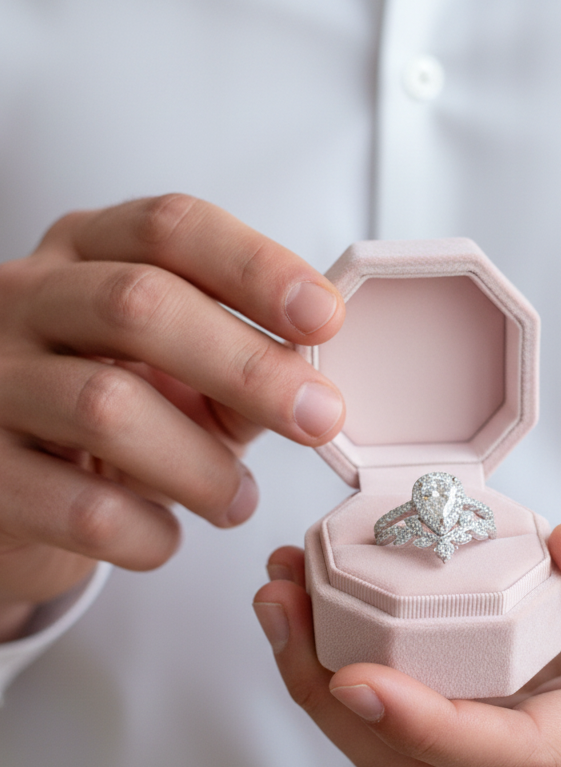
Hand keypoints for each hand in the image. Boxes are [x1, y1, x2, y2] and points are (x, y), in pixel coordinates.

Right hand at [0, 194, 344, 639]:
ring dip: (201, 466)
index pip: (170, 229)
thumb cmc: (115, 409)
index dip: (255, 268)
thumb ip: (240, 363)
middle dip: (247, 366)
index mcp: (88, 252)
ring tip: (239, 501)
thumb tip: (315, 380)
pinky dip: (144, 531)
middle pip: (139, 305)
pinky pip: (76, 506)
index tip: (324, 316)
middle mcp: (27, 300)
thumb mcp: (179, 370)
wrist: (11, 485)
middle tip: (318, 417)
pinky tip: (167, 537)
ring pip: (105, 407)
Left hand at [255, 509, 560, 766]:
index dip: (425, 724)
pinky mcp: (505, 723)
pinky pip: (420, 718)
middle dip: (339, 699)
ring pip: (410, 755)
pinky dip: (357, 673)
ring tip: (285, 601)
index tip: (353, 675)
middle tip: (284, 610)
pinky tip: (326, 611)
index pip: (511, 754)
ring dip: (331, 685)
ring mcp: (530, 755)